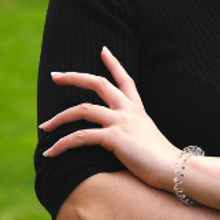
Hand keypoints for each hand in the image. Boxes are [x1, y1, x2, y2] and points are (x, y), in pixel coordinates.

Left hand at [41, 46, 181, 192]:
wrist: (175, 170)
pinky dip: (62, 144)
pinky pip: (81, 137)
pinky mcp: (115, 138)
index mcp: (138, 109)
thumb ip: (133, 132)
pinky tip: (50, 153)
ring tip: (44, 127)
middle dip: (74, 77)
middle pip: (98, 83)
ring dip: (59, 118)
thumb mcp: (147, 139)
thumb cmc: (162, 161)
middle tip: (54, 75)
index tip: (103, 50)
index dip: (113, 63)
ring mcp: (121, 122)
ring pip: (82, 110)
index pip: (125, 79)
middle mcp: (129, 110)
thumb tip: (119, 139)